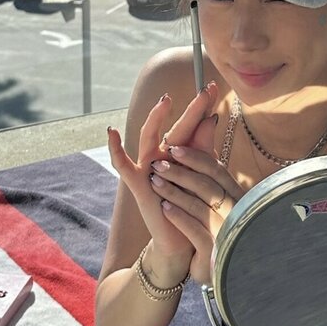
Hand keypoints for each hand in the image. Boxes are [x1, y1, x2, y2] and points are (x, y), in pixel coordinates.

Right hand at [107, 84, 218, 274]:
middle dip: (191, 108)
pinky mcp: (138, 183)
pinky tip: (111, 131)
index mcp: (182, 153)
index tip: (215, 85)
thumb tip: (212, 118)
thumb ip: (204, 148)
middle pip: (176, 126)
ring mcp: (149, 167)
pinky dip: (115, 148)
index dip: (203, 105)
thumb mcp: (202, 174)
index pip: (194, 124)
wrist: (182, 240)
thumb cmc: (193, 205)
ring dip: (157, 118)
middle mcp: (164, 155)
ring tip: (165, 100)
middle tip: (205, 89)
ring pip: (149, 137)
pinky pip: (123, 164)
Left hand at [149, 134, 245, 286]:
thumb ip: (209, 162)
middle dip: (181, 172)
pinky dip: (180, 217)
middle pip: (207, 185)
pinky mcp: (215, 251)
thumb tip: (207, 119)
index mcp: (234, 194)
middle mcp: (233, 210)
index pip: (215, 170)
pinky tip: (164, 208)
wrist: (223, 270)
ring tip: (154, 181)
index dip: (194, 157)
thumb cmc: (217, 225)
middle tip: (157, 162)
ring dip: (175, 192)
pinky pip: (196, 230)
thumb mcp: (215, 194)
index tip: (172, 147)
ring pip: (199, 205)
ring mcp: (226, 230)